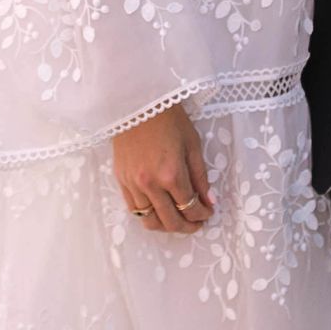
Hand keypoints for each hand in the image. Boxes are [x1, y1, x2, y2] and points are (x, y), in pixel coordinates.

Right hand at [112, 104, 213, 233]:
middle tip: (196, 224)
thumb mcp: (192, 144)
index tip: (208, 213)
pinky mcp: (121, 180)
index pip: (190, 207)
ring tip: (177, 220)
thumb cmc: (169, 119)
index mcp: (171, 174)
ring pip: (149, 221)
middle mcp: (150, 184)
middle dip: (187, 227)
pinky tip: (159, 211)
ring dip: (166, 226)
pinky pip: (134, 209)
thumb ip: (200, 177)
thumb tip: (209, 202)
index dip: (202, 215)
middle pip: (170, 221)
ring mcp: (133, 184)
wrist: (138, 103)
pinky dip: (148, 216)